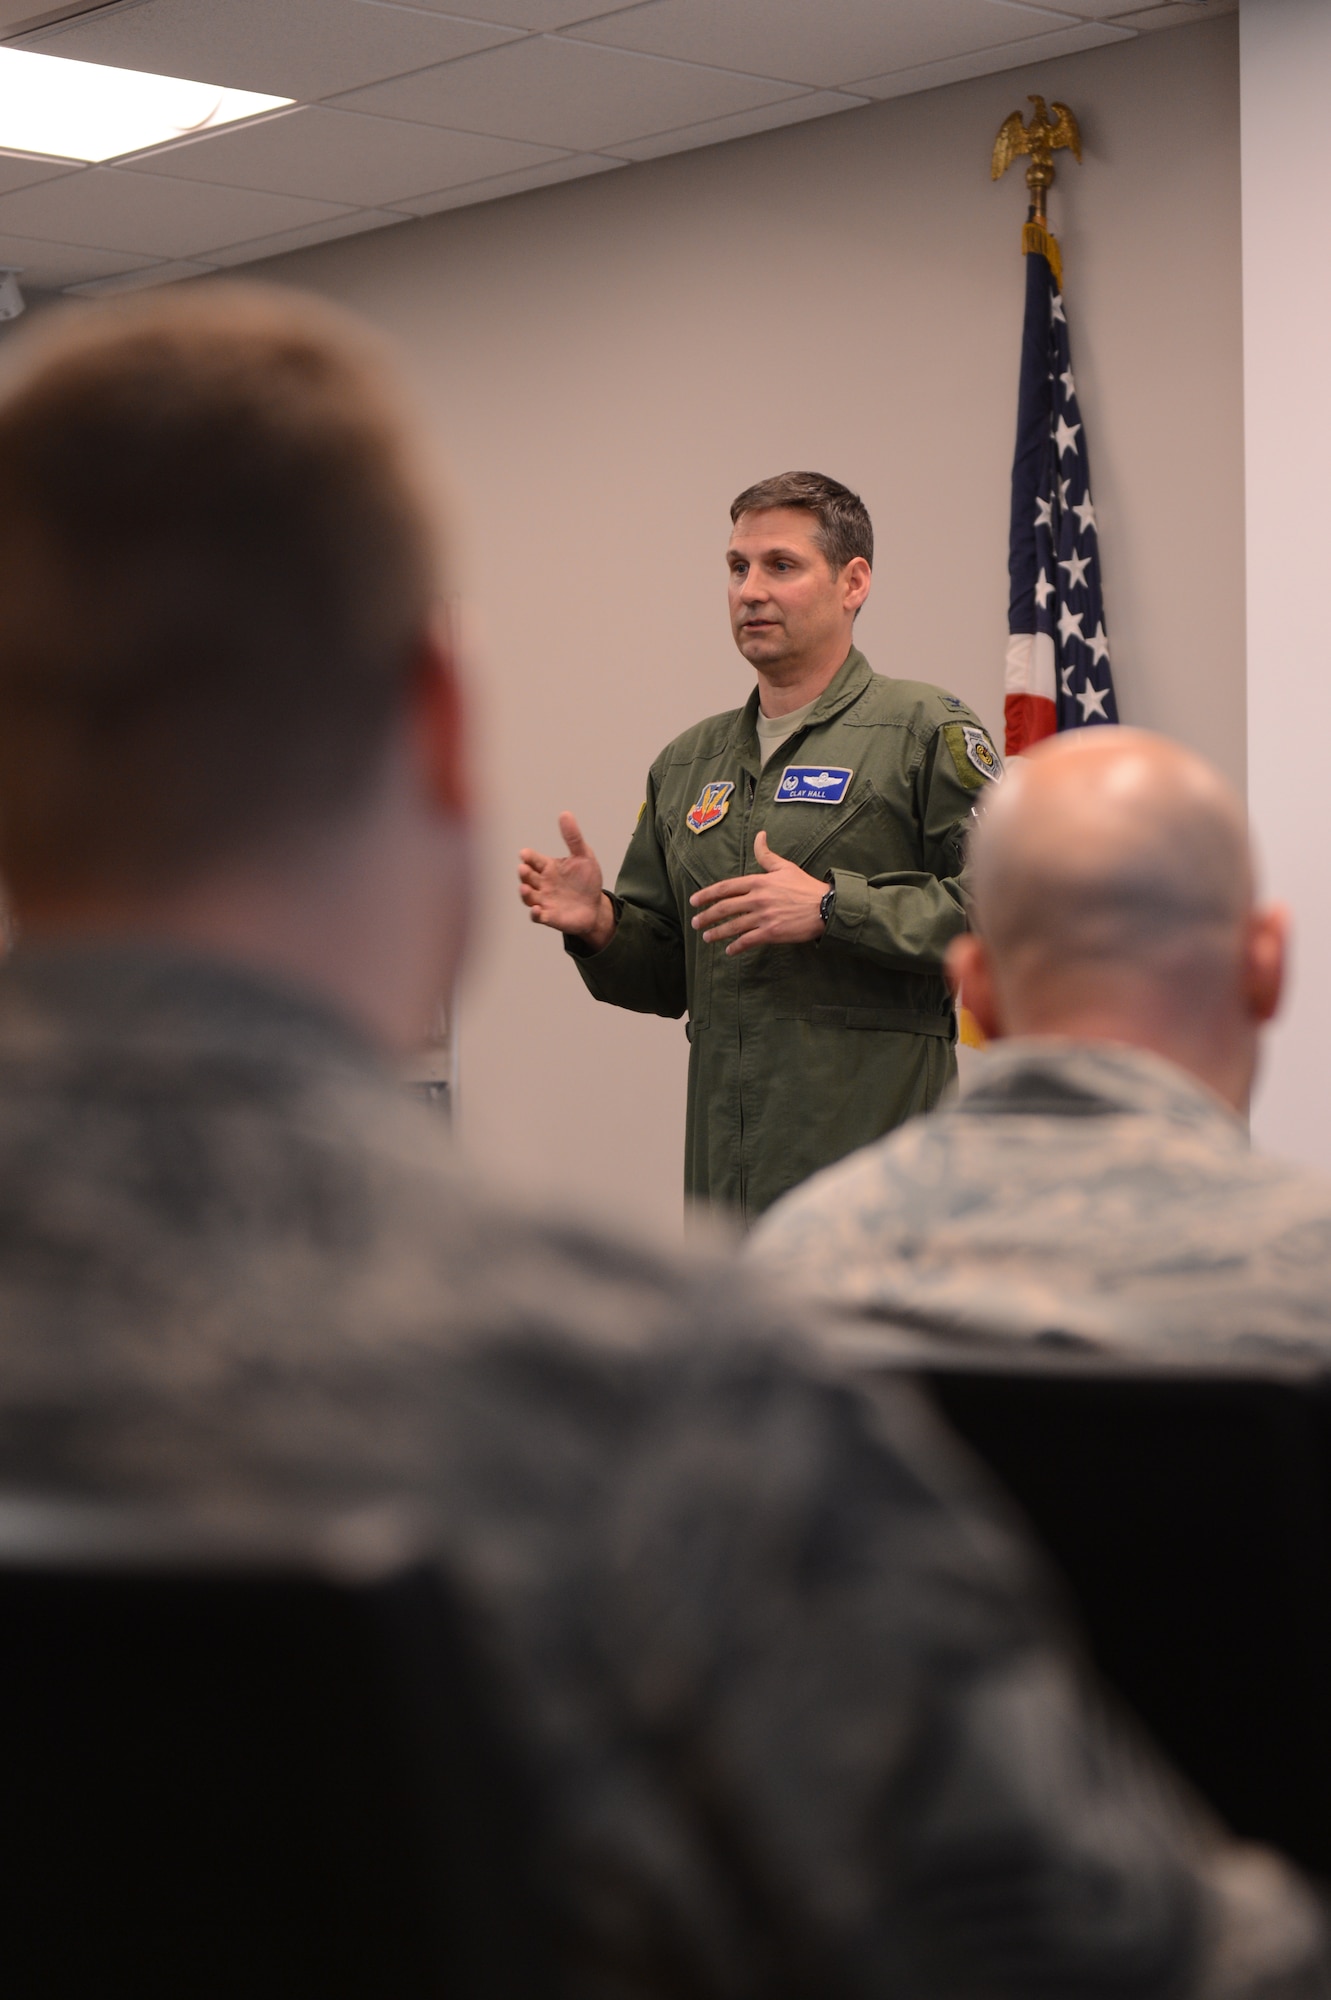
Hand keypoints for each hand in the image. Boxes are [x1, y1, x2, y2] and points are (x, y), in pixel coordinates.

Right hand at [518, 812, 615, 948]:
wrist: (595, 907)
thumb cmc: (587, 881)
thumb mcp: (584, 856)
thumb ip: (573, 837)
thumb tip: (565, 813)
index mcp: (548, 867)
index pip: (533, 859)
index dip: (528, 857)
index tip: (525, 854)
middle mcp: (542, 883)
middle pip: (527, 877)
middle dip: (524, 873)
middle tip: (524, 868)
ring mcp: (544, 900)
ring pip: (528, 896)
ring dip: (525, 893)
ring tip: (525, 889)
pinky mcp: (549, 916)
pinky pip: (538, 916)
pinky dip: (535, 913)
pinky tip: (537, 910)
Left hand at [690, 831, 825, 955]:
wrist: (826, 907)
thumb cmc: (806, 886)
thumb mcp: (785, 867)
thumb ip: (766, 855)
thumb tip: (759, 835)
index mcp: (758, 882)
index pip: (726, 887)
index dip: (707, 895)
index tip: (694, 901)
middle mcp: (757, 898)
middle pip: (724, 908)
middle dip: (706, 917)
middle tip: (696, 923)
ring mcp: (763, 916)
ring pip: (733, 926)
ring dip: (717, 933)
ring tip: (706, 937)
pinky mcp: (771, 932)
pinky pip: (748, 941)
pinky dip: (736, 946)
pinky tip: (729, 950)